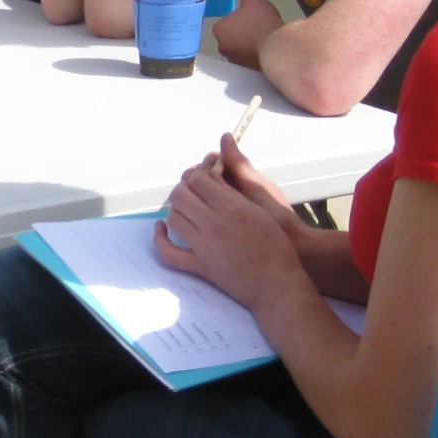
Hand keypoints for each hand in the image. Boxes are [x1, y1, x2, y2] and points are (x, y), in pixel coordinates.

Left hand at [154, 141, 308, 311]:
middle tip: (195, 190)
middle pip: (181, 195)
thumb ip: (238, 182)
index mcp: (232, 207)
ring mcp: (204, 247)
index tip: (206, 176)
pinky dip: (160, 240)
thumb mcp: (261, 207)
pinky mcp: (200, 267)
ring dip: (176, 209)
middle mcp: (214, 225)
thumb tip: (222, 153)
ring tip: (187, 207)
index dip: (199, 173)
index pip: (199, 179)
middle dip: (185, 188)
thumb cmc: (276, 244)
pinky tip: (162, 228)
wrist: (276, 284)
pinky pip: (169, 253)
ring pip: (173, 218)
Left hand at [212, 0, 283, 68]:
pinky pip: (248, 57)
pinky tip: (266, 46)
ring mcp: (233, 60)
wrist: (278, 48)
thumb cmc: (262, 21)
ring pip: (240, 45)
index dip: (241, 14)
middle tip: (260, 22)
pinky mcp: (245, 70)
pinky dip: (254, 52)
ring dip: (249, 40)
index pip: (227, 20)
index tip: (253, 12)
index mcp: (219, 29)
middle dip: (244, 27)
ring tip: (265, 33)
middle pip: (233, 33)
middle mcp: (222, 47)